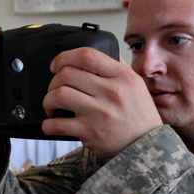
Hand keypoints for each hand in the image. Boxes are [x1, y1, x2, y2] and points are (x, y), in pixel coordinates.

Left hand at [42, 47, 161, 157]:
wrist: (146, 145)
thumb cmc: (138, 114)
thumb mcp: (135, 83)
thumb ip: (117, 66)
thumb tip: (100, 48)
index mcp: (122, 76)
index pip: (87, 55)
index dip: (64, 57)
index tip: (56, 65)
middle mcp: (111, 92)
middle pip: (67, 74)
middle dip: (53, 81)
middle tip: (55, 89)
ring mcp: (99, 112)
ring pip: (59, 95)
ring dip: (48, 100)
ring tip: (52, 106)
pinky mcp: (89, 132)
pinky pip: (57, 125)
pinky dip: (48, 124)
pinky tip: (52, 124)